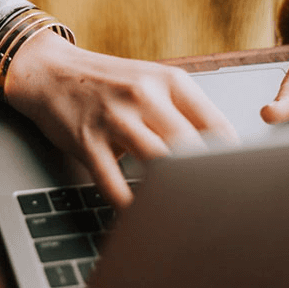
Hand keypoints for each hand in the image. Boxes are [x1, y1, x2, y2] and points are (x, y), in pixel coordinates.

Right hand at [6, 31, 237, 208]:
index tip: (238, 184)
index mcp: (169, 81)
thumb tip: (224, 153)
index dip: (233, 160)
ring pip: (157, 164)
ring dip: (171, 193)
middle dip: (206, 180)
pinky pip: (113, 182)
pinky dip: (128, 205)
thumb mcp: (152, 82)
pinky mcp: (86, 140)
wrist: (50, 71)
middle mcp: (144, 95)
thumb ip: (185, 111)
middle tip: (217, 208)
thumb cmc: (108, 82)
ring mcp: (114, 118)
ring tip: (183, 215)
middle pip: (190, 147)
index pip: (216, 125)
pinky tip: (139, 216)